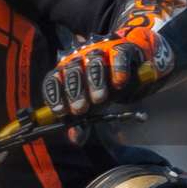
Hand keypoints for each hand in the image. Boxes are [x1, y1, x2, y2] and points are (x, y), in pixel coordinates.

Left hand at [41, 28, 169, 115]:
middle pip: (72, 71)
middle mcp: (80, 58)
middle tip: (80, 108)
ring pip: (94, 62)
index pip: (53, 80)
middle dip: (75, 91)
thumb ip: (82, 122)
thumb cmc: (105, 88)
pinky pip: (118, 56)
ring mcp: (101, 51)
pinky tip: (119, 83)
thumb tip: (76, 138)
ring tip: (100, 99)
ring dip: (95, 81)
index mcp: (66, 72)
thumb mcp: (92, 107)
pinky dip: (118, 69)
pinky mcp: (122, 48)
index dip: (55, 95)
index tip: (61, 111)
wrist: (133, 67)